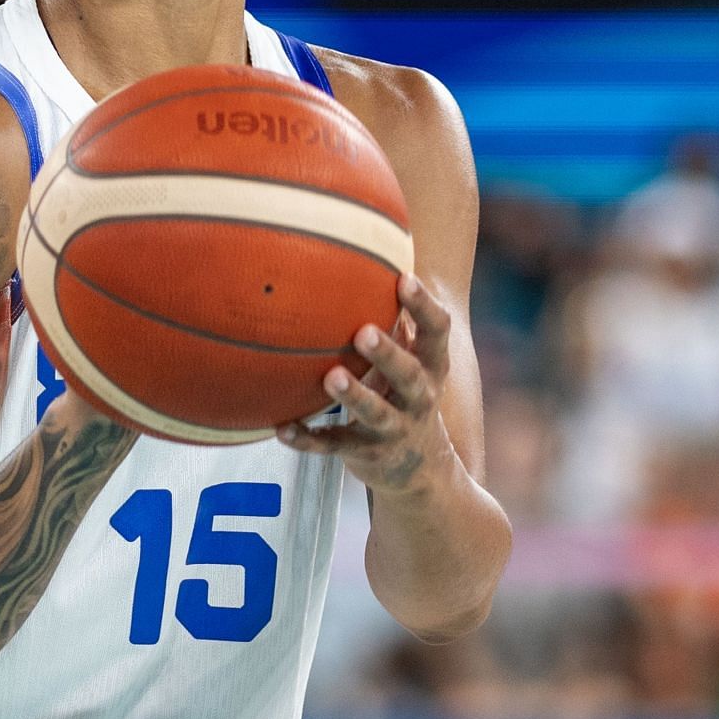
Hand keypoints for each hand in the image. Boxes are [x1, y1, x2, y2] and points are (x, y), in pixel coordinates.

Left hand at [276, 274, 456, 495]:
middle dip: (387, 354)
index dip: (424, 305)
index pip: (437, 332)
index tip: (404, 278)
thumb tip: (374, 250)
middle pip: (408, 375)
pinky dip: (307, 439)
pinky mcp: (365, 454)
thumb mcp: (415, 357)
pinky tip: (281, 429)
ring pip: (375, 414)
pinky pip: (333, 447)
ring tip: (331, 377)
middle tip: (363, 331)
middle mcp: (419, 398)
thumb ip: (399, 317)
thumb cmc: (406, 389)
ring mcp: (394, 430)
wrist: (420, 468)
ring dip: (353, 397)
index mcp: (432, 366)